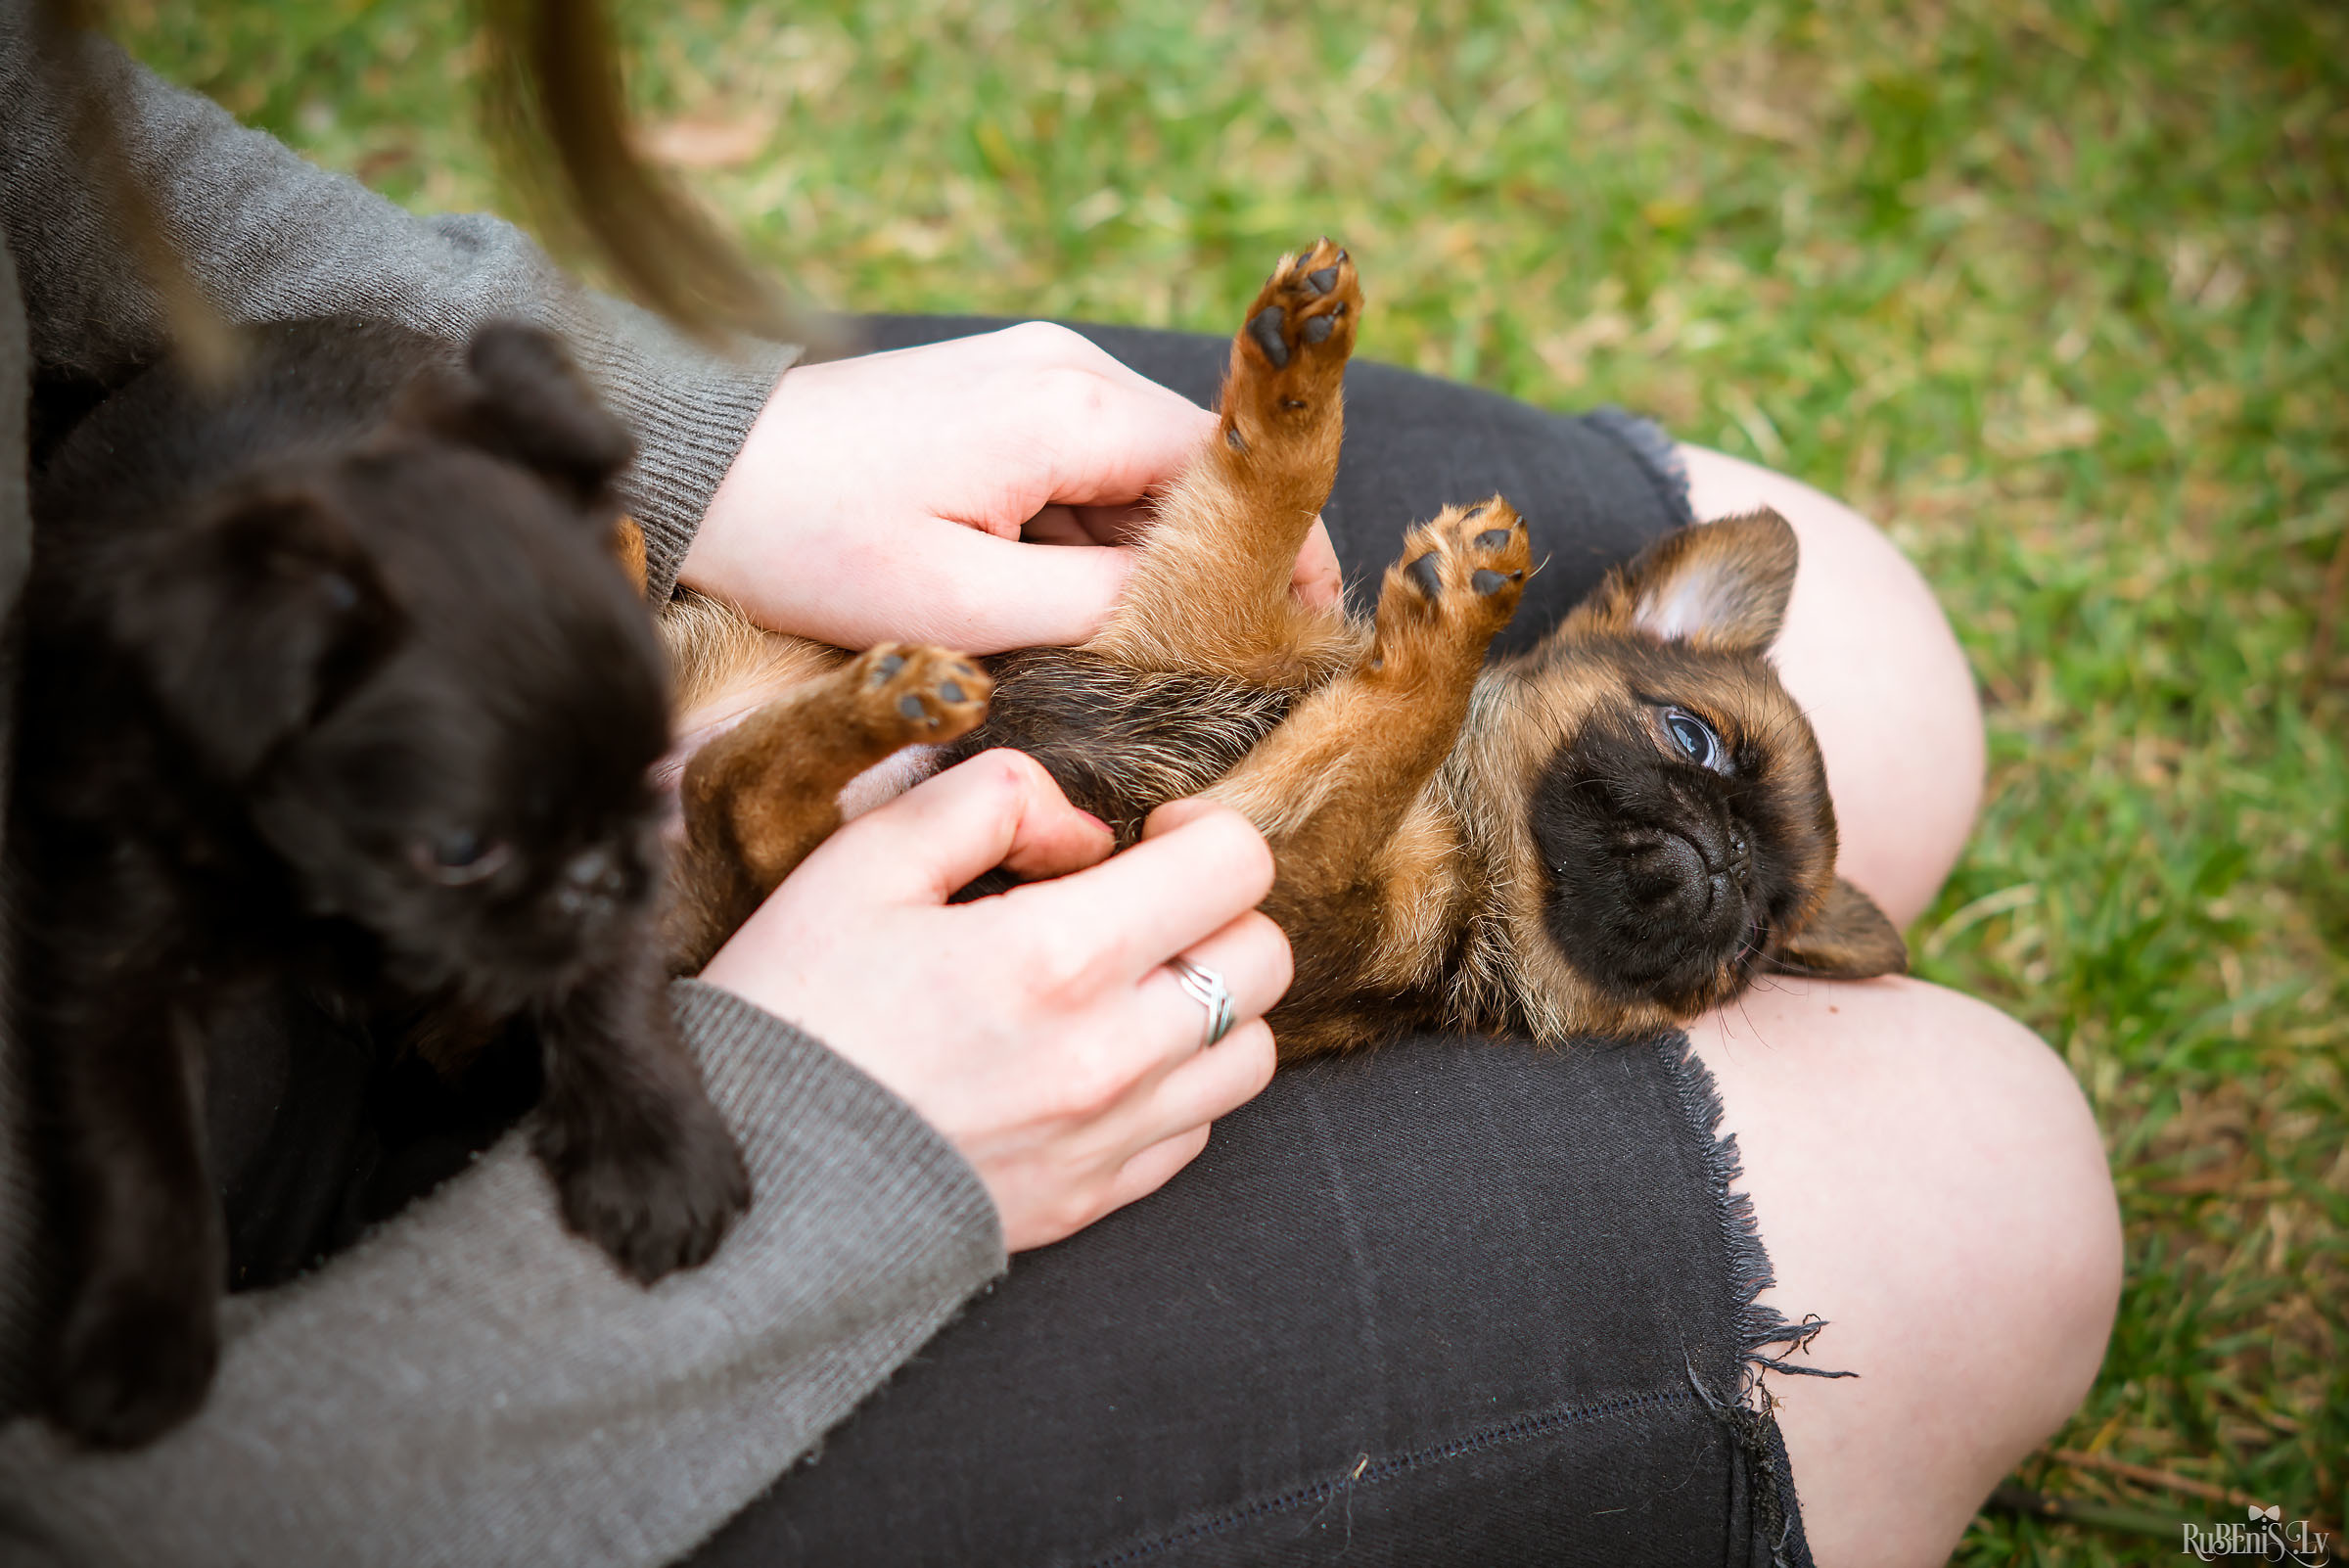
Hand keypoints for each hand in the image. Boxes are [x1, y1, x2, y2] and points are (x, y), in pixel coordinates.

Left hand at [682, 323, 1342, 652]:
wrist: (695, 467)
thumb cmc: (811, 538)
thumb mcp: (962, 605)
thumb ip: (1097, 613)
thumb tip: (1195, 631)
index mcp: (1074, 406)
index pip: (1231, 472)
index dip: (1281, 555)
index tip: (1304, 637)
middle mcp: (1068, 367)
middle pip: (1192, 472)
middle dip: (1212, 565)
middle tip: (1219, 668)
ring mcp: (1031, 373)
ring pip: (1138, 476)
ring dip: (1144, 557)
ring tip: (1133, 651)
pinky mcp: (996, 395)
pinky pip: (1084, 467)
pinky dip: (1092, 536)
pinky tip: (1064, 607)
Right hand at [697, 749, 1285, 1249]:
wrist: (743, 1180)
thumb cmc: (793, 1009)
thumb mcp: (863, 862)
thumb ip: (989, 800)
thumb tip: (1081, 825)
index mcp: (1059, 956)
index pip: (1234, 867)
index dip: (1203, 829)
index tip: (1145, 836)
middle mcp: (1111, 1056)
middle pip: (1265, 958)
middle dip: (1216, 909)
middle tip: (1141, 902)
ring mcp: (1109, 1139)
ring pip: (1252, 1054)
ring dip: (1210, 1001)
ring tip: (1130, 983)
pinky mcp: (1090, 1201)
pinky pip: (1196, 1132)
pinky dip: (1175, 1084)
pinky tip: (1099, 1056)